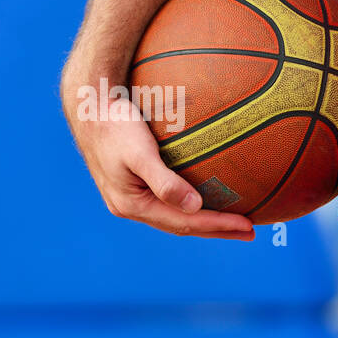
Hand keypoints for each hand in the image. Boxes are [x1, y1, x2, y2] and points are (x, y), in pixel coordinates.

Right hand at [64, 86, 254, 240]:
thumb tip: (194, 206)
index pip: (184, 223)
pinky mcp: (132, 182)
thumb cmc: (115, 124)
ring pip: (174, 215)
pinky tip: (204, 195)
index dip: (218, 226)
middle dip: (217, 230)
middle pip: (181, 226)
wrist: (88, 106)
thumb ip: (165, 182)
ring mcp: (130, 197)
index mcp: (132, 205)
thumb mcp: (140, 152)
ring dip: (204, 219)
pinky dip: (190, 203)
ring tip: (233, 220)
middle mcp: (130, 207)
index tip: (249, 226)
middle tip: (250, 232)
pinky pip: (168, 200)